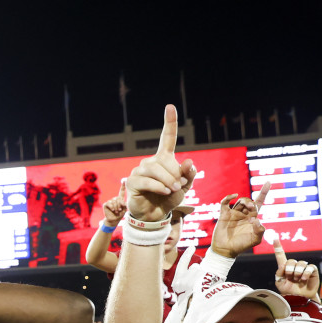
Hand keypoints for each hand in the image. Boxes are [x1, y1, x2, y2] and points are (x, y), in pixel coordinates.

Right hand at [101, 182, 127, 225]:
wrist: (114, 220)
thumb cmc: (120, 214)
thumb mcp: (124, 209)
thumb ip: (123, 203)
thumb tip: (118, 199)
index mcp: (120, 199)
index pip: (121, 192)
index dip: (123, 186)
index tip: (124, 181)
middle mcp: (115, 199)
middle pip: (118, 198)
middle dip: (120, 205)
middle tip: (119, 210)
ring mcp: (110, 201)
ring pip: (114, 201)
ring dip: (116, 207)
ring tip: (116, 211)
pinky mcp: (106, 204)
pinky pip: (110, 204)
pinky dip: (112, 207)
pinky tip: (113, 210)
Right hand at [125, 106, 196, 223]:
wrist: (154, 215)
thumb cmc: (169, 198)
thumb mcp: (186, 186)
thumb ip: (189, 174)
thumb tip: (188, 161)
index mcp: (164, 159)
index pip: (166, 138)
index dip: (169, 122)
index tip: (170, 106)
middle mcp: (150, 162)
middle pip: (165, 160)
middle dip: (175, 174)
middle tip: (180, 186)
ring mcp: (140, 170)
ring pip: (156, 170)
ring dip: (168, 181)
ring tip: (173, 190)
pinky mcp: (132, 181)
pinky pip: (147, 181)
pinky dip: (159, 187)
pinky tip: (164, 192)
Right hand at [210, 183, 268, 257]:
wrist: (226, 250)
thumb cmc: (241, 245)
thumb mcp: (255, 240)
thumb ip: (260, 231)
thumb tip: (257, 219)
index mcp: (252, 218)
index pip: (259, 202)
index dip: (264, 192)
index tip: (269, 182)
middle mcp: (243, 214)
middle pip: (249, 201)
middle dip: (252, 202)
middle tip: (251, 208)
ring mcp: (233, 213)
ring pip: (240, 201)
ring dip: (245, 201)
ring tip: (247, 207)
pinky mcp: (224, 214)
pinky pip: (225, 202)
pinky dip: (229, 197)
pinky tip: (234, 196)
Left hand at [272, 236, 319, 300]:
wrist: (299, 298)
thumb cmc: (289, 291)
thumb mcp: (279, 283)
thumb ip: (278, 274)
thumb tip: (282, 265)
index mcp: (284, 268)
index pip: (281, 256)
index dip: (278, 247)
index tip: (275, 238)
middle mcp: (294, 266)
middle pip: (291, 261)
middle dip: (289, 271)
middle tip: (291, 278)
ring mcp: (303, 267)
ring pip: (300, 264)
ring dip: (297, 273)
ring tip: (297, 280)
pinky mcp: (312, 270)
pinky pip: (309, 267)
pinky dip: (305, 274)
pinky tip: (303, 280)